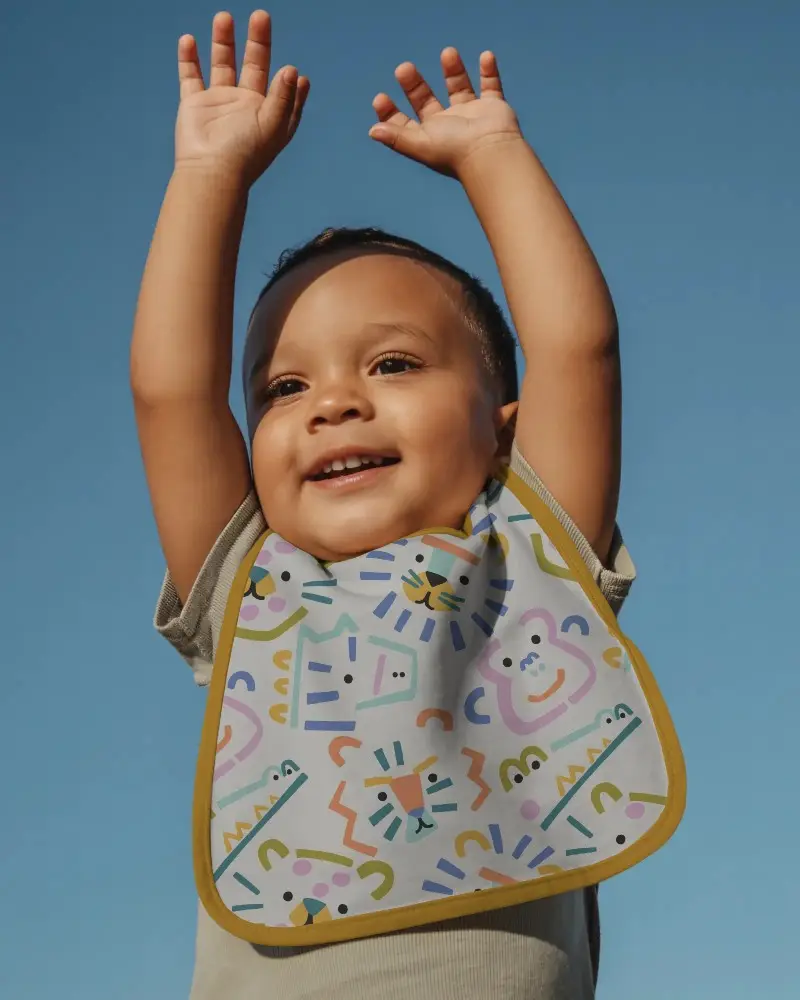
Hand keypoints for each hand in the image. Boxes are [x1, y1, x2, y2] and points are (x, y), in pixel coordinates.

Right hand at [174, 10, 308, 185]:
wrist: (211, 171)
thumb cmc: (246, 153)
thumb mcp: (273, 124)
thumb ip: (283, 96)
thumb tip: (292, 69)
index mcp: (268, 115)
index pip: (283, 93)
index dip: (290, 83)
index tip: (295, 71)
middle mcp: (245, 108)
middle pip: (254, 66)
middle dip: (258, 42)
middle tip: (260, 16)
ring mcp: (219, 104)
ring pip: (222, 64)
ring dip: (224, 41)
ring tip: (224, 17)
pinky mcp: (195, 105)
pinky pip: (190, 76)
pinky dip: (189, 58)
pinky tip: (189, 39)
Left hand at [369, 49, 521, 178]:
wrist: (491, 152)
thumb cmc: (454, 150)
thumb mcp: (421, 143)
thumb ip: (397, 137)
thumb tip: (372, 131)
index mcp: (429, 137)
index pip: (405, 124)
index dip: (390, 113)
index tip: (380, 98)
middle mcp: (448, 126)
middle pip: (426, 101)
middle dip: (414, 85)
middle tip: (404, 68)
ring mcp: (471, 116)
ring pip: (459, 88)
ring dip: (453, 70)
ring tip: (448, 52)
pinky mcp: (492, 108)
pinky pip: (491, 86)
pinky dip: (490, 71)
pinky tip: (486, 55)